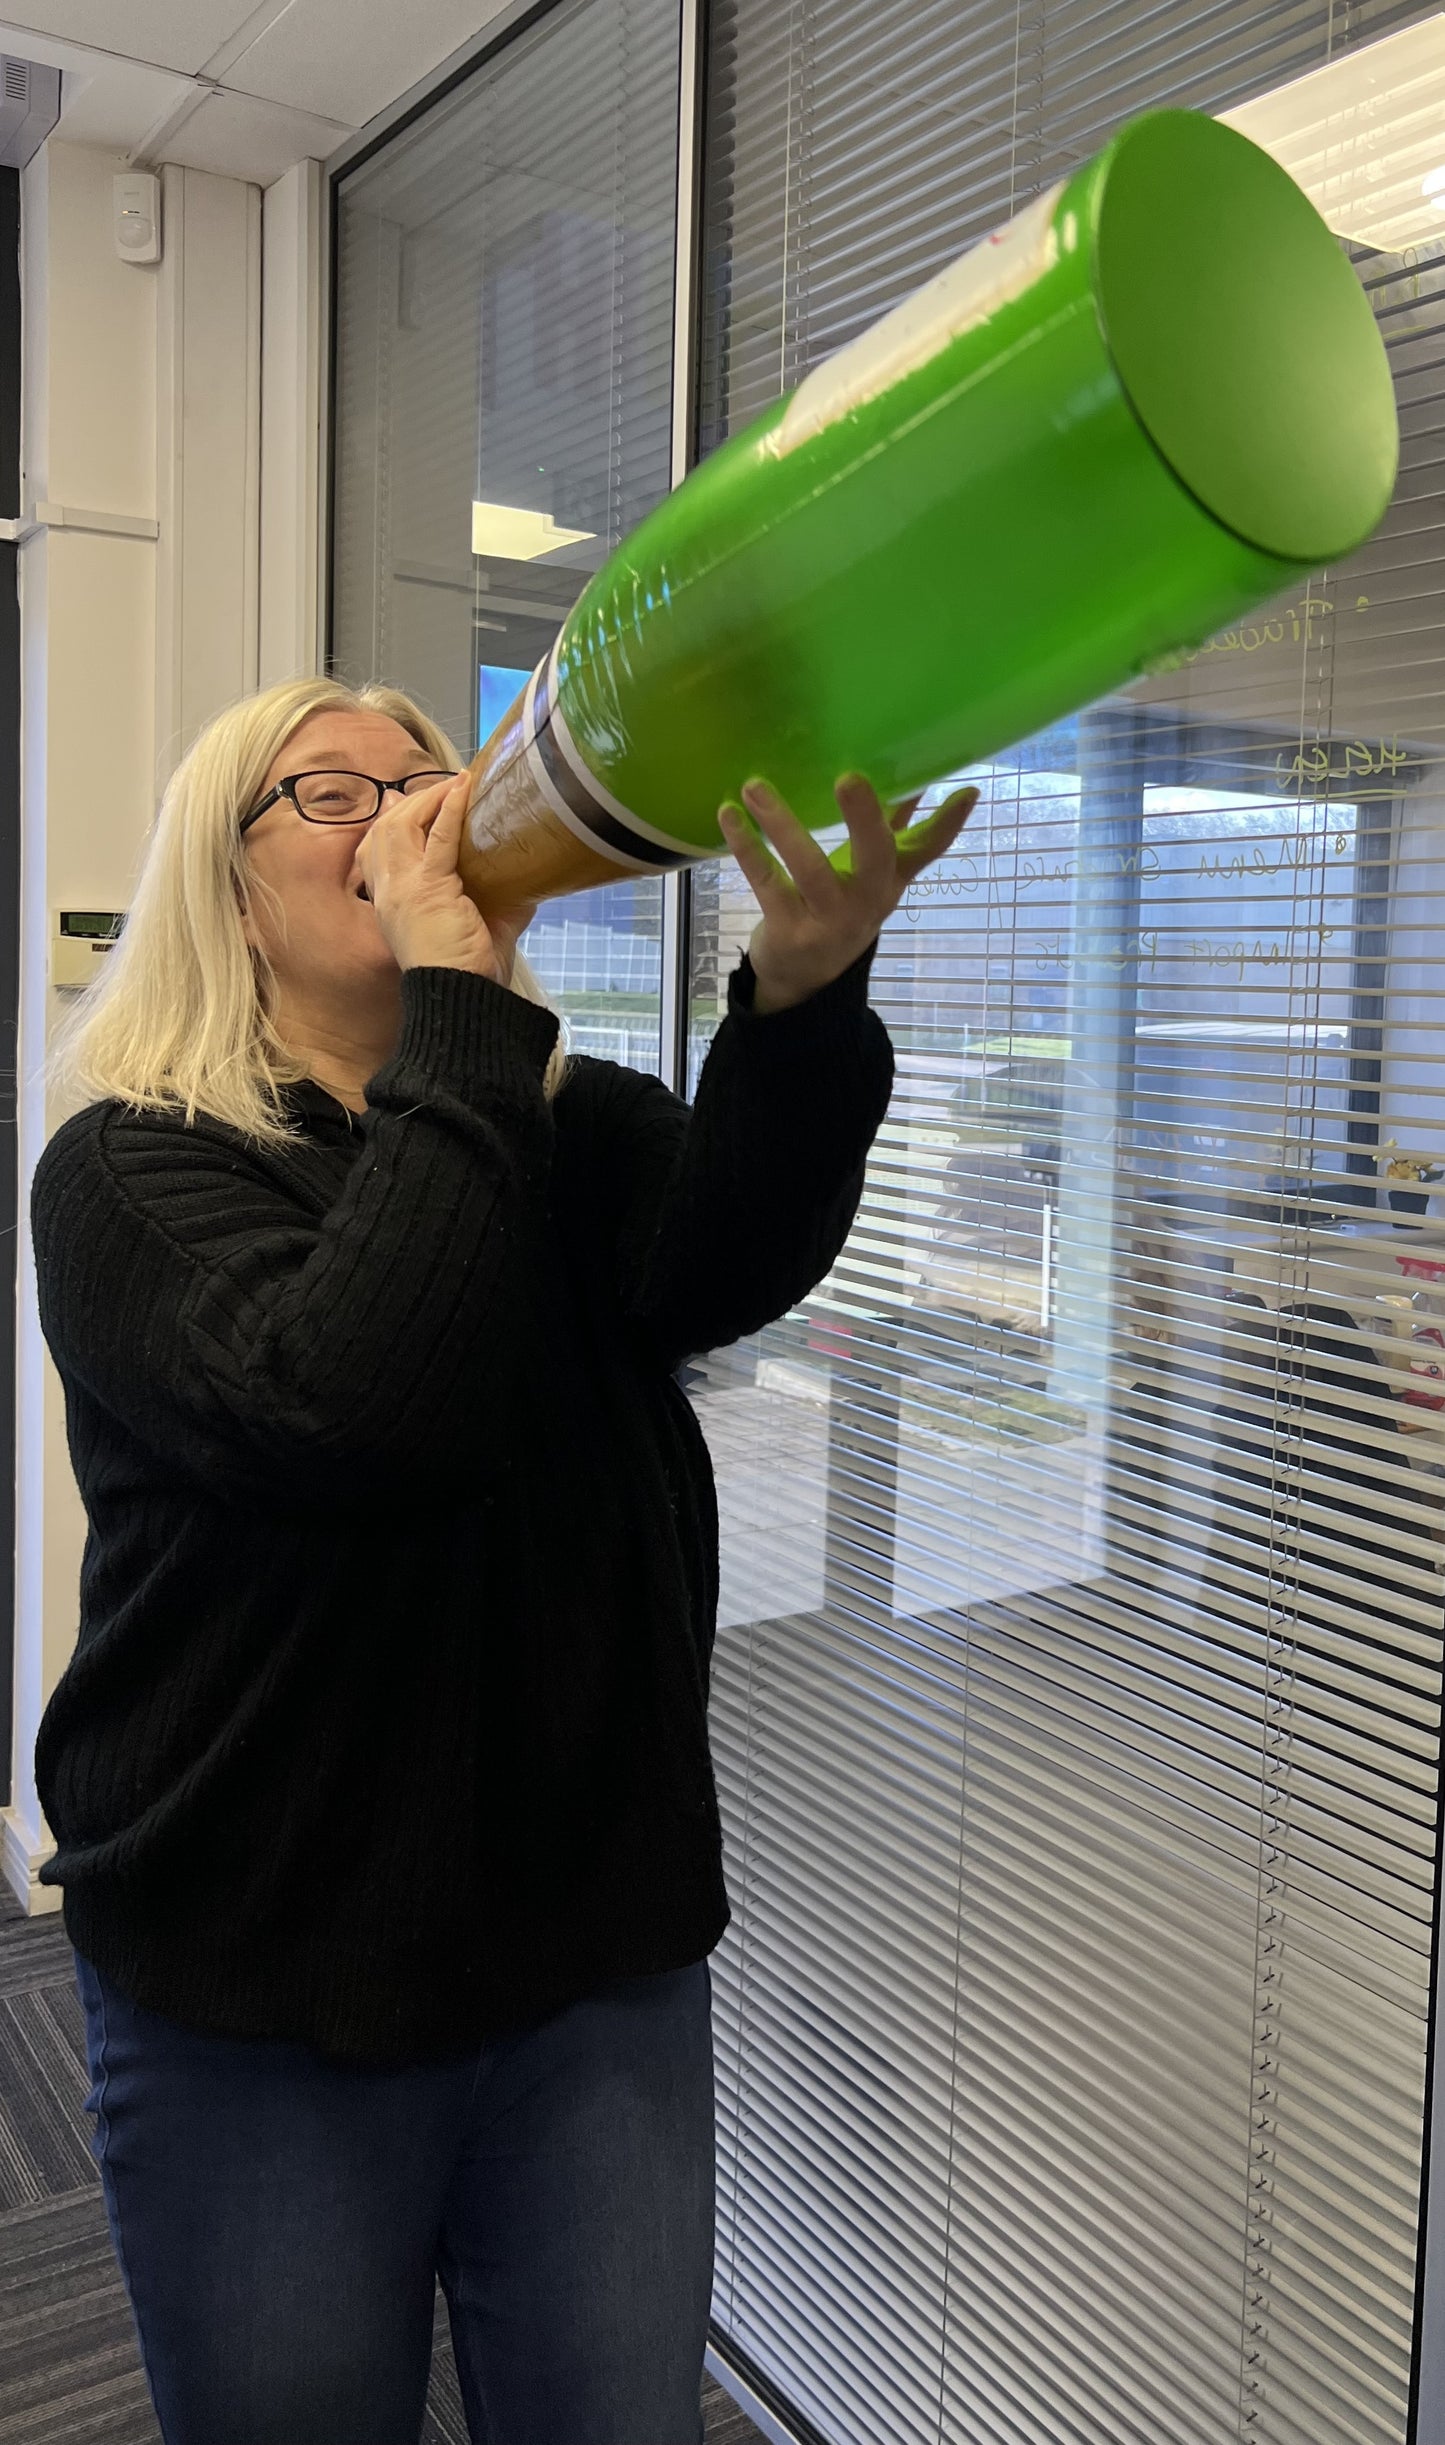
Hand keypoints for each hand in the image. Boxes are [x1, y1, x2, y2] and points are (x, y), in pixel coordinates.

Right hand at [355, 773, 535, 982]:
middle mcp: (388, 893)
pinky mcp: (429, 889)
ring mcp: (403, 889)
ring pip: (402, 825)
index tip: (422, 804)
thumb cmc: (468, 973)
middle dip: (412, 803)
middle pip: (384, 829)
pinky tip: (463, 789)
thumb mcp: (477, 928)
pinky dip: (449, 809)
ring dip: (428, 799)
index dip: (396, 822)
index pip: (376, 850)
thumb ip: (494, 901)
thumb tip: (526, 879)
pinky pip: (437, 838)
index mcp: (391, 904)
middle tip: (444, 788)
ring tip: (454, 785)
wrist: (463, 999)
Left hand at [717, 773, 978, 1014]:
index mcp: (889, 880)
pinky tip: (730, 815)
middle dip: (865, 818)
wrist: (805, 981)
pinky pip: (767, 884)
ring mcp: (829, 919)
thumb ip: (896, 828)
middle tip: (850, 777)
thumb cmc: (840, 909)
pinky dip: (748, 848)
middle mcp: (867, 900)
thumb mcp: (873, 876)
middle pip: (876, 858)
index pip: (928, 850)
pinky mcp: (790, 930)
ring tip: (755, 786)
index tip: (967, 790)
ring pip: (810, 869)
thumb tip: (919, 778)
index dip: (949, 823)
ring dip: (783, 825)